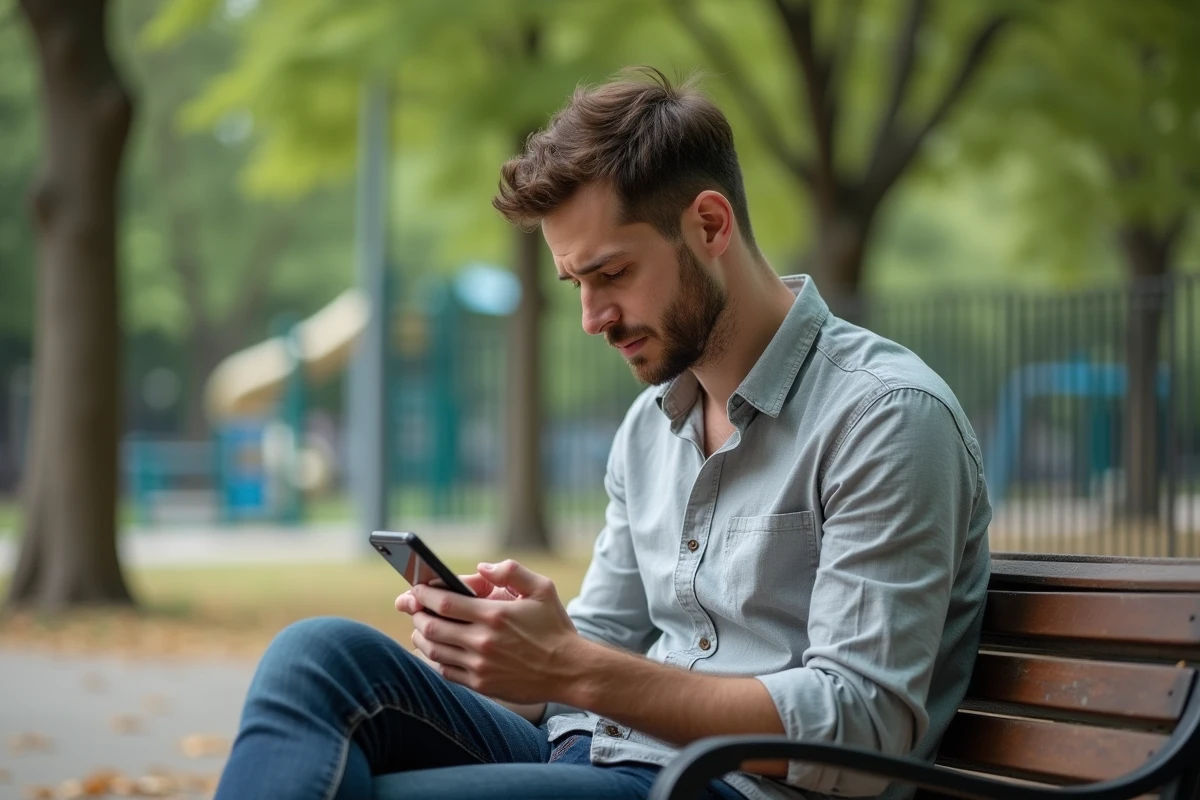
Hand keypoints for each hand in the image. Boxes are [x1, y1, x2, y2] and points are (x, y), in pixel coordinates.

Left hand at [403, 560, 583, 704]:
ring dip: (421, 636)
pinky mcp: (481, 684)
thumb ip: (511, 571)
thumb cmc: (555, 627)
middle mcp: (483, 641)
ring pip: (433, 650)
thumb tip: (481, 568)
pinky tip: (436, 649)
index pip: (444, 602)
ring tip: (421, 627)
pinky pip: (445, 671)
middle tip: (415, 607)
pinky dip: (433, 658)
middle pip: (431, 627)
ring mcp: (480, 665)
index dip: (423, 594)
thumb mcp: (542, 589)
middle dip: (417, 614)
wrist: (570, 671)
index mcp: (494, 614)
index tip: (417, 588)